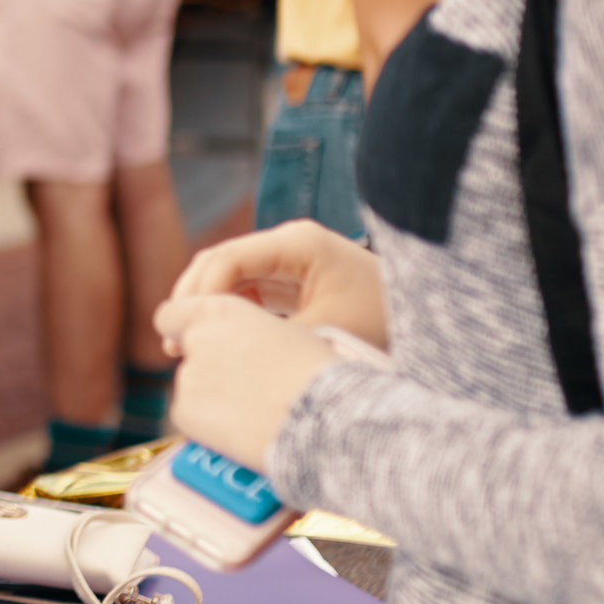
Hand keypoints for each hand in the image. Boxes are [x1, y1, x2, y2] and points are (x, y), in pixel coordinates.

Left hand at [154, 295, 337, 471]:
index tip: (196, 344)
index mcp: (220, 310)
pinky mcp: (185, 412)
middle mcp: (197, 338)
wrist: (320, 415)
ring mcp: (188, 376)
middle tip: (240, 385)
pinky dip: (208, 424)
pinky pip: (191, 417)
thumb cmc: (315, 372)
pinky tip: (240, 428)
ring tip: (253, 410)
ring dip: (212, 396)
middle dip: (206, 366)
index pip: (172, 314)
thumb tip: (239, 346)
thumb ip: (246, 332)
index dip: (181, 330)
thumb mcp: (280, 331)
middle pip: (186, 353)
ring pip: (192, 387)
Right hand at [167, 220, 388, 350]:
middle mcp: (289, 243)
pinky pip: (248, 290)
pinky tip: (219, 343)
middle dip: (193, 300)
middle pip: (220, 262)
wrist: (430, 317)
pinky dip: (229, 313)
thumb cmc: (385, 322)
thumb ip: (271, 339)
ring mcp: (290, 259)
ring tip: (187, 348)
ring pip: (230, 277)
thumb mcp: (324, 333)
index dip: (198, 295)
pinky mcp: (294, 279)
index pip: (227, 259)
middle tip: (173, 344)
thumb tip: (224, 360)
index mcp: (297, 243)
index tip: (183, 334)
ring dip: (208, 308)